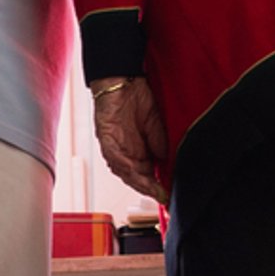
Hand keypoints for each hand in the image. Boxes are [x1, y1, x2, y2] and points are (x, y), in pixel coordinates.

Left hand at [92, 77, 168, 202]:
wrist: (122, 79)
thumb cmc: (138, 100)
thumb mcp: (156, 125)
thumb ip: (160, 144)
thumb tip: (167, 162)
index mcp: (137, 152)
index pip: (146, 176)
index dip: (156, 187)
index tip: (169, 196)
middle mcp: (124, 152)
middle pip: (135, 178)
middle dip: (148, 189)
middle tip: (162, 196)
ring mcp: (114, 146)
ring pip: (123, 170)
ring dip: (137, 180)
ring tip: (151, 188)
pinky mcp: (105, 136)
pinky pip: (112, 154)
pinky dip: (121, 162)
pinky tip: (132, 169)